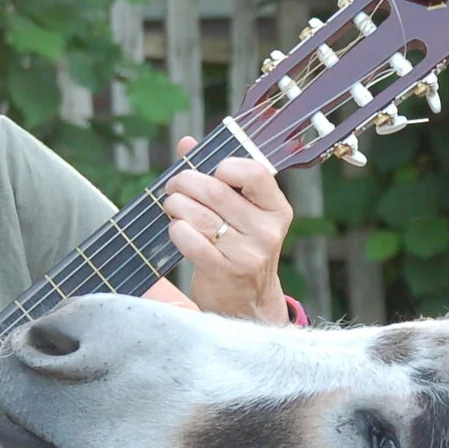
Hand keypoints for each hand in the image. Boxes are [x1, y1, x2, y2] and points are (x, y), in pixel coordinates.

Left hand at [162, 137, 293, 323]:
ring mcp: (247, 253)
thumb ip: (217, 177)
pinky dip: (177, 230)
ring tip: (172, 206)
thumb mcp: (242, 213)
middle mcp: (266, 231)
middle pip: (216, 191)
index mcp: (276, 209)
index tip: (212, 172)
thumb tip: (186, 143)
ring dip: (176, 205)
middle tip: (173, 186)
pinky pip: (190, 240)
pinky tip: (176, 229)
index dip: (225, 166)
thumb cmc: (240, 248)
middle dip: (185, 182)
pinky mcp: (224, 271)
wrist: (247, 304)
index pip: (253, 172)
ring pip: (199, 215)